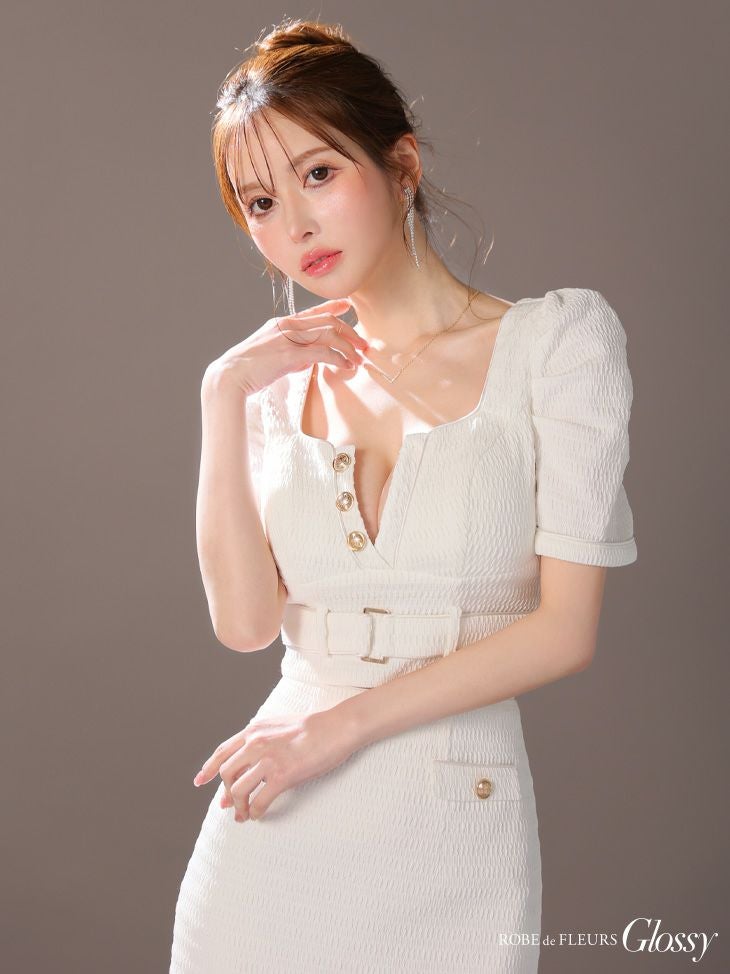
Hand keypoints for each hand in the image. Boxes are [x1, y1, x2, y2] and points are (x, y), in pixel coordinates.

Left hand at [192, 708, 359, 821]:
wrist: (335, 728)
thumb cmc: (312, 728)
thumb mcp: (278, 725)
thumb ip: (261, 739)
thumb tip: (247, 762)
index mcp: (254, 730)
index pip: (222, 751)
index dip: (209, 768)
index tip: (200, 781)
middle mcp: (256, 743)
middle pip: (226, 773)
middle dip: (225, 792)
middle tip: (228, 806)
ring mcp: (268, 759)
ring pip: (238, 790)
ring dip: (238, 807)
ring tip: (244, 815)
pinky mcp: (283, 775)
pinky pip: (259, 801)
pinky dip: (256, 812)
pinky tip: (259, 815)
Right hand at [203, 296, 369, 398]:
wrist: (230, 376)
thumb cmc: (249, 370)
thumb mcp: (272, 355)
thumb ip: (291, 354)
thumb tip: (308, 361)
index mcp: (281, 323)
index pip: (313, 311)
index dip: (332, 307)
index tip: (347, 305)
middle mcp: (287, 326)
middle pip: (328, 321)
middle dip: (350, 332)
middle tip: (363, 344)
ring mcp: (288, 339)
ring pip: (329, 335)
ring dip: (348, 347)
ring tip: (358, 359)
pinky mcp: (290, 354)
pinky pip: (322, 353)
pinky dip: (339, 359)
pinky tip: (346, 366)